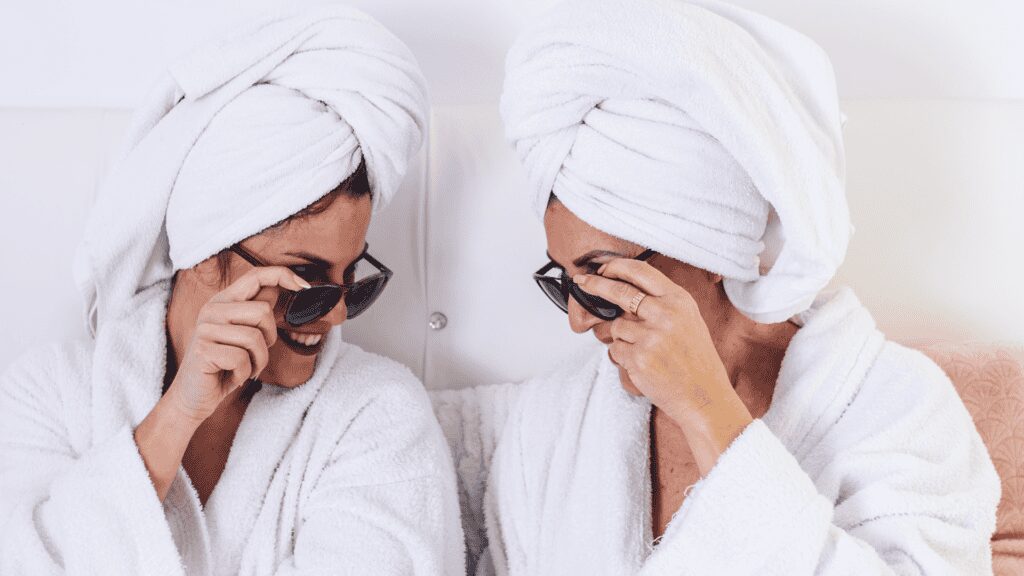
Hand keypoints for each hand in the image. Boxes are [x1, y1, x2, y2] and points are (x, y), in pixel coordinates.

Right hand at [164, 266, 309, 423]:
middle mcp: (212, 310)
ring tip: (244, 367)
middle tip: (255, 354)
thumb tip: (277, 287)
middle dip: (269, 338)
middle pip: (263, 311)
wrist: (194, 396)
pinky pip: (242, 359)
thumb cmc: (224, 365)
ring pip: (255, 338)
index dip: (283, 275)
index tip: (305, 286)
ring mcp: (205, 329)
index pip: (255, 276)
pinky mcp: (203, 351)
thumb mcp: (243, 334)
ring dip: (258, 360)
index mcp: (223, 301)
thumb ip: (256, 311)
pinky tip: (232, 375)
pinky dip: (245, 373)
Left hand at [574, 259, 751, 441]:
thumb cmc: (695, 360)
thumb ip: (661, 302)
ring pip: (616, 326)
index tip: (601, 268)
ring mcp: (651, 336)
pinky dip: (622, 357)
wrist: (705, 396)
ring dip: (622, 338)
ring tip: (646, 352)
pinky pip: (615, 349)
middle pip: (619, 291)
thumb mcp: (688, 320)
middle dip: (595, 284)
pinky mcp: (638, 357)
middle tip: (581, 280)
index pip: (641, 272)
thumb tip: (623, 287)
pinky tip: (644, 365)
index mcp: (679, 300)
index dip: (616, 267)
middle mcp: (665, 314)